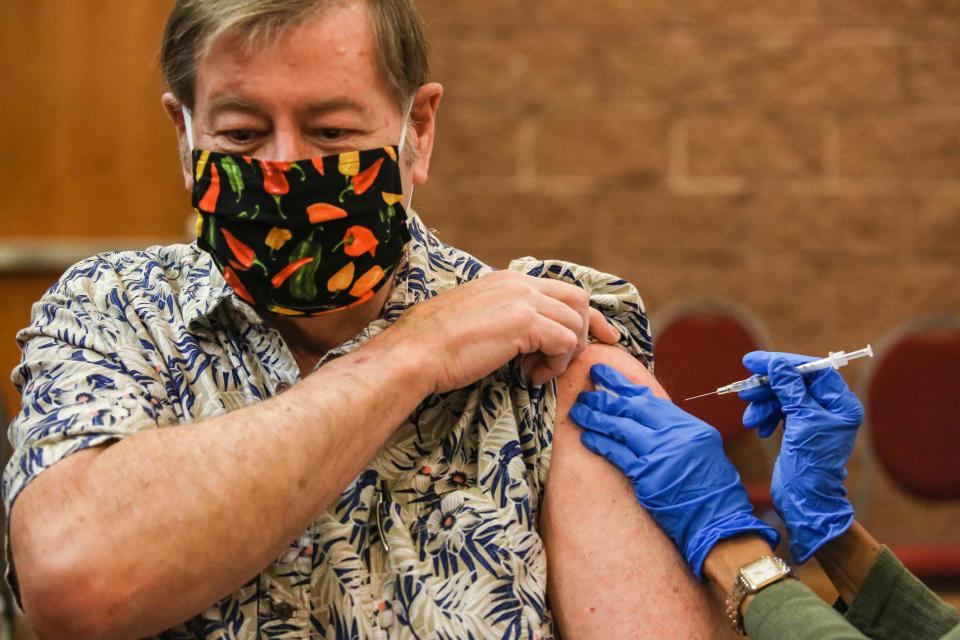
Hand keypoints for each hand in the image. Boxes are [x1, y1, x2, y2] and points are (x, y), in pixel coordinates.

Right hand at [390, 270, 618, 393]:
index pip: (562, 290)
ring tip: (539, 372)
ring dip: (565, 354)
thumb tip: (525, 338)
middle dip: (588, 331)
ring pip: (575, 323)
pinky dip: (557, 363)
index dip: (587, 315)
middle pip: (578, 301)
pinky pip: (565, 341)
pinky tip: (534, 376)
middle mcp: (519, 283)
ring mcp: (523, 300)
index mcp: (507, 280)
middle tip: (575, 359)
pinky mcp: (525, 322)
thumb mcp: (476, 319)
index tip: (601, 336)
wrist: (415, 352)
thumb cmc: (435, 345)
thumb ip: (503, 318)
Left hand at [570, 364, 777, 577]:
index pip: (648, 398)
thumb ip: (673, 430)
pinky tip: (586, 436)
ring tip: (578, 411)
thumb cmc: (708, 488)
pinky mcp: (648, 474)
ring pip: (620, 427)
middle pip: (631, 407)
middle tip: (583, 392)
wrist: (718, 521)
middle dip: (604, 397)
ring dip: (595, 417)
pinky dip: (599, 442)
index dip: (621, 384)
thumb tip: (640, 413)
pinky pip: (616, 453)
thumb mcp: (699, 449)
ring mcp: (662, 453)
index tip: (602, 373)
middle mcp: (677, 434)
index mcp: (689, 425)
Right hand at [739, 351, 864, 562]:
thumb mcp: (801, 421)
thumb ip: (789, 389)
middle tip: (745, 390)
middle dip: (769, 387)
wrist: (805, 500)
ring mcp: (814, 419)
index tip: (755, 361)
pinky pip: (779, 411)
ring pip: (783, 397)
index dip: (783, 363)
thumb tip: (777, 363)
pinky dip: (767, 416)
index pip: (813, 370)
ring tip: (751, 419)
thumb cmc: (811, 463)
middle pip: (794, 383)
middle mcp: (831, 408)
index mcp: (842, 404)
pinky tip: (760, 429)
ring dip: (764, 404)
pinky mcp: (799, 429)